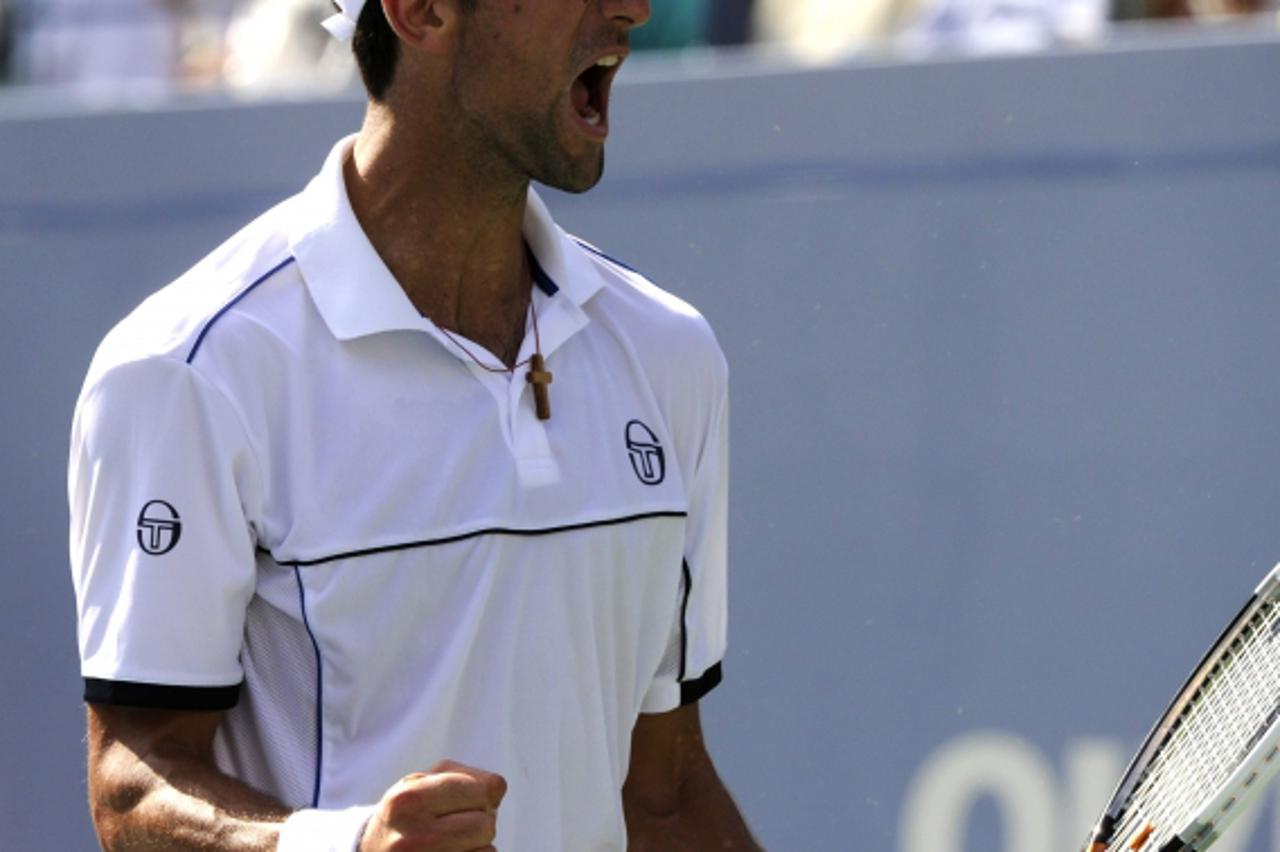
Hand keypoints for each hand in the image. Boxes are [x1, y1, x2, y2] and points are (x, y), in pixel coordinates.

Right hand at [359, 761, 506, 850]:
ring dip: (478, 847)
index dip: (482, 795)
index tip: (462, 802)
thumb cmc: (408, 812)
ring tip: (450, 844)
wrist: (371, 851)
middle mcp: (411, 836)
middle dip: (480, 824)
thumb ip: (465, 777)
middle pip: (486, 825)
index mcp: (410, 798)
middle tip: (456, 826)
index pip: (484, 790)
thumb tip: (496, 791)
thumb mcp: (423, 783)